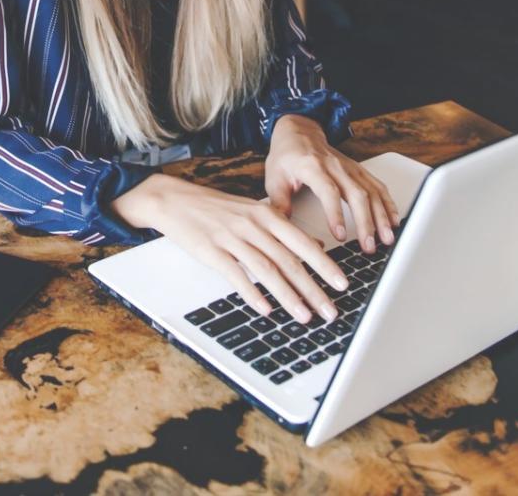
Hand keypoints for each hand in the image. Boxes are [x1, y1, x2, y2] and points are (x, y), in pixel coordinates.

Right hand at [109, 175, 349, 323]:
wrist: (175, 200)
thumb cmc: (216, 208)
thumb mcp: (253, 211)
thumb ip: (283, 227)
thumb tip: (314, 244)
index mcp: (266, 214)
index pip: (302, 243)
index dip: (324, 264)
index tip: (342, 283)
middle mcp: (253, 225)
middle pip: (289, 261)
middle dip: (313, 288)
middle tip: (330, 310)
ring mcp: (232, 238)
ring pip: (267, 271)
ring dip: (288, 297)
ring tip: (305, 316)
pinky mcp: (211, 251)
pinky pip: (236, 275)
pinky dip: (252, 293)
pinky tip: (265, 310)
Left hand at [265, 115, 398, 253]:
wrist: (299, 131)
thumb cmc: (286, 156)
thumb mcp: (274, 178)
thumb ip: (279, 205)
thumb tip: (284, 232)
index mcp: (312, 167)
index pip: (328, 191)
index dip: (335, 214)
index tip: (340, 235)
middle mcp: (335, 166)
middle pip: (356, 194)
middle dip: (366, 222)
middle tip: (368, 246)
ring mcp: (350, 168)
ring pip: (371, 192)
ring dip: (381, 216)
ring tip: (386, 238)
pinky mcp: (359, 171)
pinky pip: (378, 187)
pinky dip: (388, 204)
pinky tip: (393, 221)